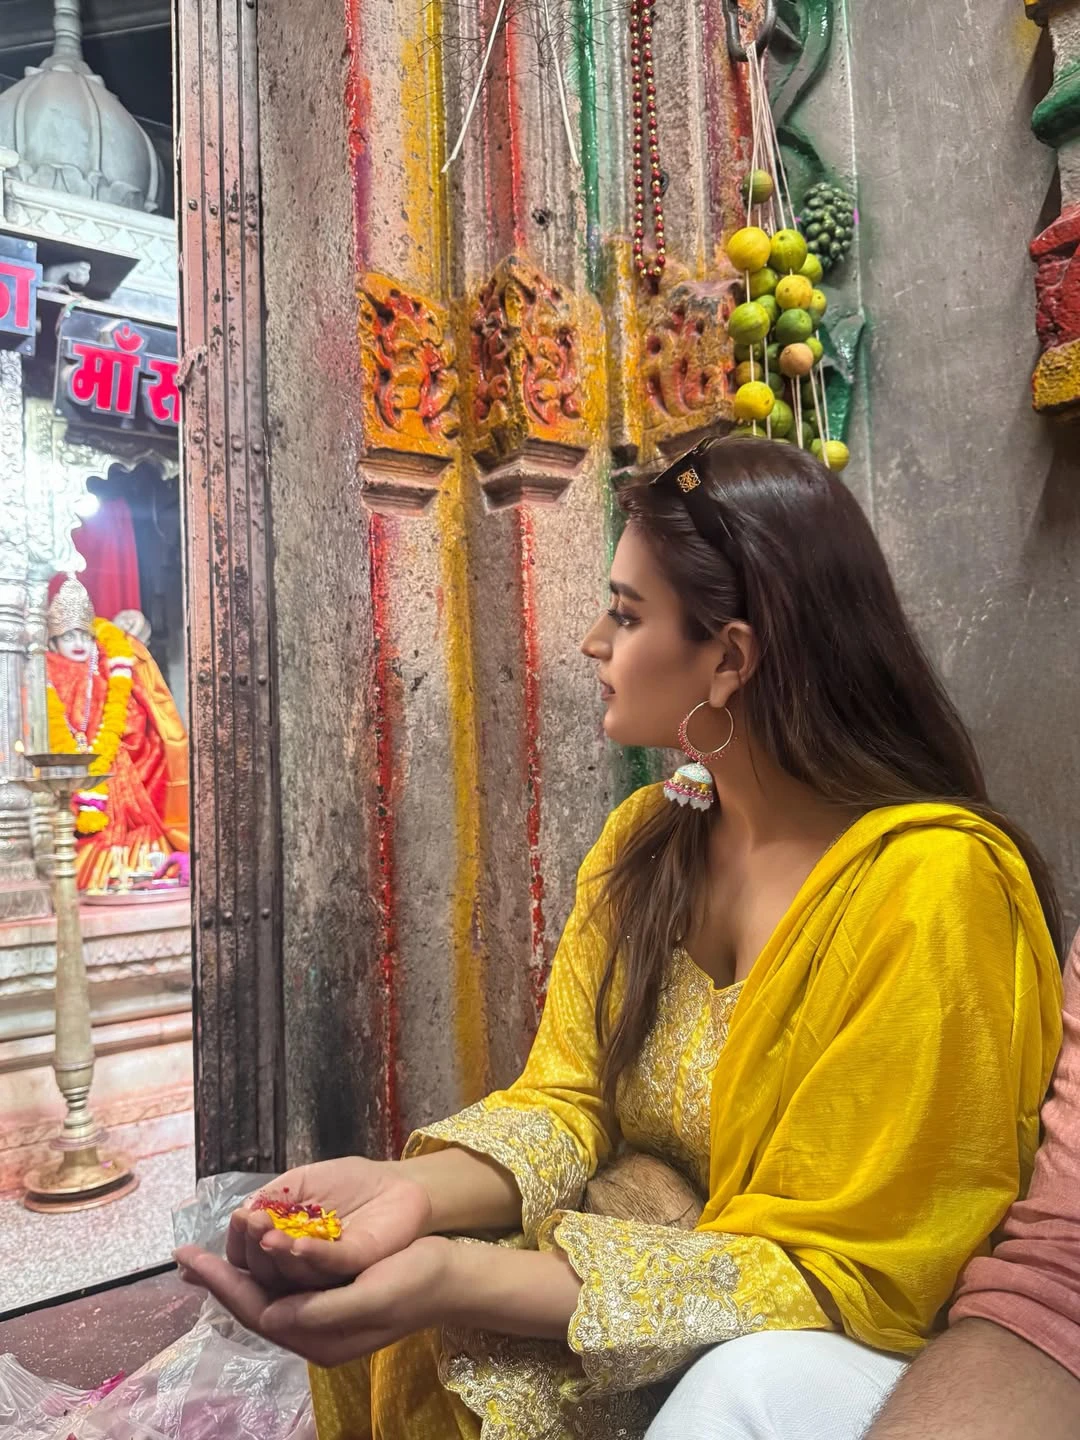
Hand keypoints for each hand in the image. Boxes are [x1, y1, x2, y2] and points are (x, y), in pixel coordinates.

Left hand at [174, 1235, 453, 1365]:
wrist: (453, 1276)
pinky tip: (249, 1246)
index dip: (222, 1285)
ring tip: (208, 1246)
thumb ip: (323, 1310)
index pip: (257, 1312)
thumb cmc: (418, 1280)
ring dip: (237, 1268)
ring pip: (265, 1292)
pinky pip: (283, 1282)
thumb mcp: (374, 1295)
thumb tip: (271, 1317)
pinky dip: (260, 1262)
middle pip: (253, 1304)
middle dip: (219, 1278)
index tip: (192, 1260)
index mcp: (321, 1339)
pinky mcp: (329, 1294)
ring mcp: (321, 1313)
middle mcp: (314, 1330)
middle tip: (184, 1254)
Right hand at [215, 1156, 433, 1296]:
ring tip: (264, 1233)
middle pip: (267, 1271)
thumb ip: (274, 1196)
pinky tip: (297, 1244)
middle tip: (249, 1223)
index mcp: (285, 1248)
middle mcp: (303, 1268)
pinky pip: (332, 1264)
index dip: (239, 1243)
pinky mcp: (358, 1265)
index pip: (250, 1258)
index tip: (236, 1220)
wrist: (398, 1182)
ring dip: (277, 1253)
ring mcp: (330, 1271)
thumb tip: (241, 1212)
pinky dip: (313, 1255)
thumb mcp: (304, 1180)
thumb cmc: (350, 1182)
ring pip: (296, 1272)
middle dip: (252, 1246)